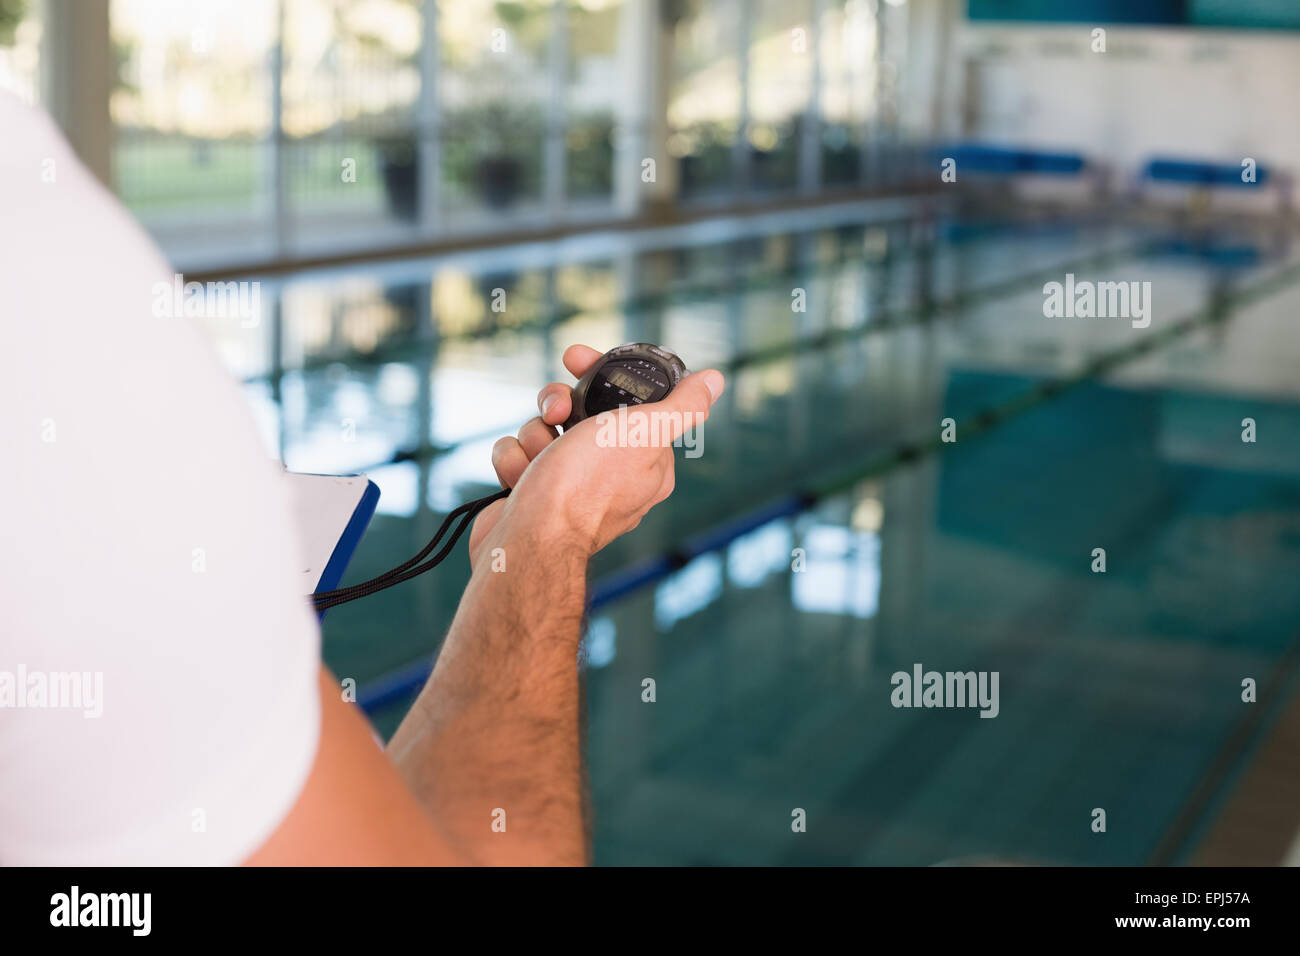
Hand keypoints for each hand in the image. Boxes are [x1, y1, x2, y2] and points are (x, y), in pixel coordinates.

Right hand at [467, 344, 724, 565]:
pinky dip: (513, 461)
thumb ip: (682, 406)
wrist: (530, 543)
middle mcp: (610, 474)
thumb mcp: (644, 433)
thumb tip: (714, 380)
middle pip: (580, 410)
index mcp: (647, 461)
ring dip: (534, 436)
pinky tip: (520, 479)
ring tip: (538, 461)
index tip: (576, 360)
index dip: (600, 374)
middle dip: (559, 405)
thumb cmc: (587, 487)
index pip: (627, 400)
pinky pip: (518, 454)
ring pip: (544, 429)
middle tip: (556, 413)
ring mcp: (568, 485)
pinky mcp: (533, 494)